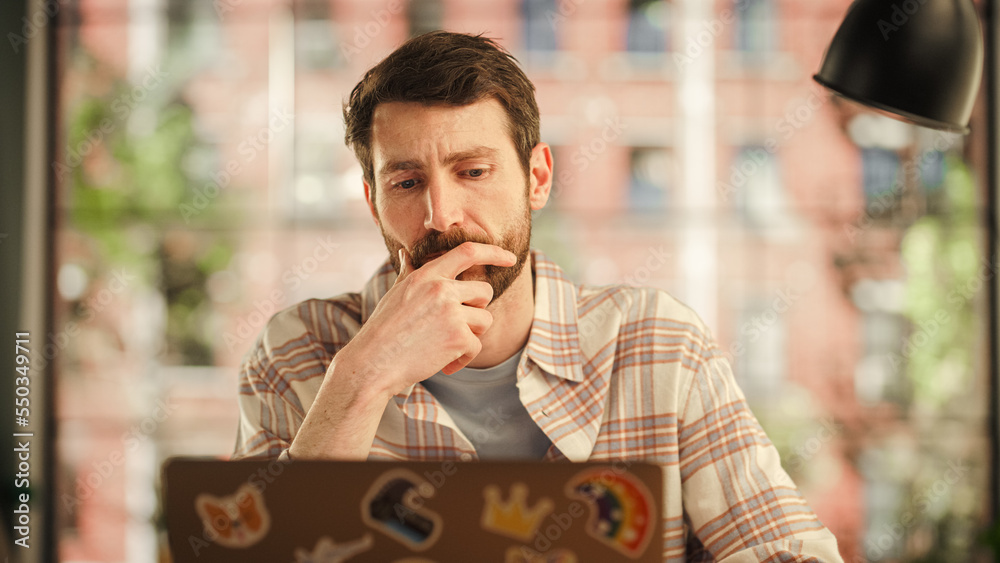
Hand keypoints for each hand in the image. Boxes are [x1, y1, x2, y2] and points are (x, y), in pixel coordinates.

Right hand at [346, 241, 516, 393]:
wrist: (373, 363)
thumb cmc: (383, 329)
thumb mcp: (396, 294)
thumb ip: (409, 272)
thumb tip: (407, 253)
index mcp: (427, 275)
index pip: (468, 252)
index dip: (494, 252)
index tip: (510, 258)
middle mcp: (441, 288)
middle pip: (484, 291)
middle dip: (476, 310)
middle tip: (457, 327)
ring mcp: (451, 312)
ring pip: (484, 320)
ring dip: (471, 335)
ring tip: (448, 346)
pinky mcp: (458, 337)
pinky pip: (477, 346)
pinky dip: (464, 359)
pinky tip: (445, 364)